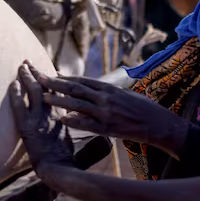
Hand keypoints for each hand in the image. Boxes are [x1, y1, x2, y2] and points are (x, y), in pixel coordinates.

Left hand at [8, 63, 75, 177]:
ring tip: (21, 66)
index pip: (57, 91)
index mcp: (63, 114)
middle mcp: (52, 112)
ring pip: (33, 90)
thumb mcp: (67, 136)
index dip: (51, 80)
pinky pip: (19, 104)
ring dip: (27, 76)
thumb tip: (62, 117)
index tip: (47, 71)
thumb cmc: (63, 157)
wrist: (57, 168)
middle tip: (29, 62)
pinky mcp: (27, 125)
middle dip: (37, 72)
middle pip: (45, 86)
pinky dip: (15, 93)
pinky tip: (12, 84)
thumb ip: (64, 123)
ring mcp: (39, 118)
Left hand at [34, 67, 189, 157]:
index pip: (82, 80)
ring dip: (59, 101)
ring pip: (78, 105)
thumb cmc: (143, 108)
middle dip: (56, 83)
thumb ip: (107, 92)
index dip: (64, 77)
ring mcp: (107, 113)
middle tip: (39, 78)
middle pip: (75, 89)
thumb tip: (93, 87)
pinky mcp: (109, 128)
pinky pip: (87, 124)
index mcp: (109, 88)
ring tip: (44, 98)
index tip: (50, 73)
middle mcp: (106, 98)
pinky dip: (73, 121)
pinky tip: (61, 119)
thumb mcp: (125, 94)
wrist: (160, 125)